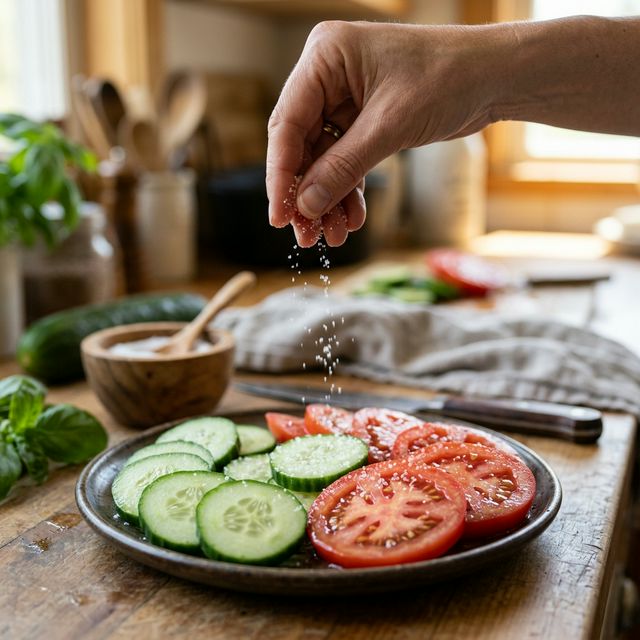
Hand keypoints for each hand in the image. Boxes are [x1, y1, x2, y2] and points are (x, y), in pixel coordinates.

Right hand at [266, 20, 502, 246]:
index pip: (287, 123)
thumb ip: (343, 167)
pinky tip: (352, 218)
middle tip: (306, 235)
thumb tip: (306, 206)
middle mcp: (328, 76)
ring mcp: (344, 99)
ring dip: (327, 199)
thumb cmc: (448, 78)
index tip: (278, 216)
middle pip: (300, 146)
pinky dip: (348, 190)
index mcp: (325, 56)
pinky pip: (345, 161)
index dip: (281, 175)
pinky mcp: (362, 119)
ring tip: (334, 236)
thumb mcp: (390, 126)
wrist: (495, 77)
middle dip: (306, 194)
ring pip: (322, 159)